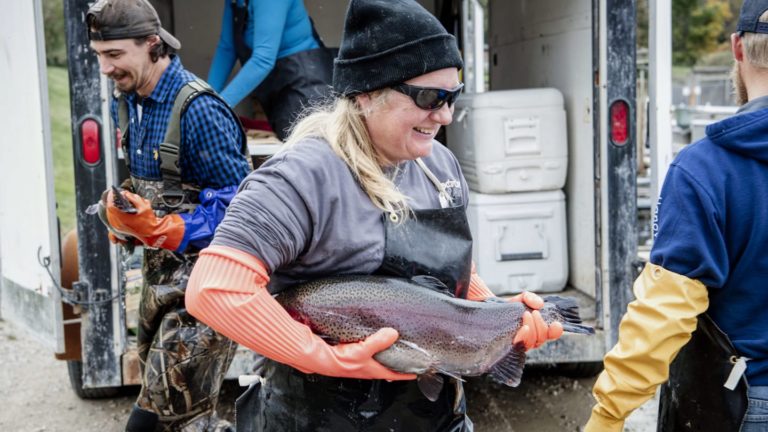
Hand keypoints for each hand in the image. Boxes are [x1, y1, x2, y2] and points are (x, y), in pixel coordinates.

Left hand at [105, 189, 183, 249]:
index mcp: (122, 219)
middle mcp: (118, 224)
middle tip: (116, 196)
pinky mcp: (119, 229)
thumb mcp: (144, 207)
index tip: (112, 192)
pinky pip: (112, 219)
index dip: (110, 198)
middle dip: (112, 202)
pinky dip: (114, 213)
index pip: (111, 206)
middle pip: (109, 210)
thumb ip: (134, 198)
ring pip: (110, 214)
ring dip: (112, 207)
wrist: (152, 234)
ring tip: (117, 202)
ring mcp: (118, 227)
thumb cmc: (149, 222)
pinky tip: (119, 210)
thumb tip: (126, 193)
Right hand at [297, 328, 416, 380]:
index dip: (404, 374)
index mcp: (369, 370)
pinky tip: (369, 337)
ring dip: (382, 354)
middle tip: (405, 359)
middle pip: (383, 367)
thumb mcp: (361, 352)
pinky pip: (364, 348)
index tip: (416, 373)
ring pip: (373, 358)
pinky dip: (370, 344)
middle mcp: (363, 366)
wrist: (315, 356)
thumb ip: (377, 343)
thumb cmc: (337, 360)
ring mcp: (356, 360)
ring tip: (391, 346)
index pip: (391, 374)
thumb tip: (393, 334)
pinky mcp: (348, 351)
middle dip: (394, 364)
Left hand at [509, 291, 563, 349]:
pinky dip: (523, 337)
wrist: (491, 310)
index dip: (556, 332)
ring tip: (526, 314)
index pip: (551, 335)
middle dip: (540, 325)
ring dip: (532, 329)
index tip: (556, 324)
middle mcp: (531, 339)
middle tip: (533, 312)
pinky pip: (519, 346)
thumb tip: (539, 304)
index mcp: (538, 329)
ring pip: (532, 342)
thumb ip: (531, 298)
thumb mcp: (521, 298)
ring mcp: (520, 343)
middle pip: (542, 338)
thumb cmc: (509, 306)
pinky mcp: (509, 346)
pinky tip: (523, 328)